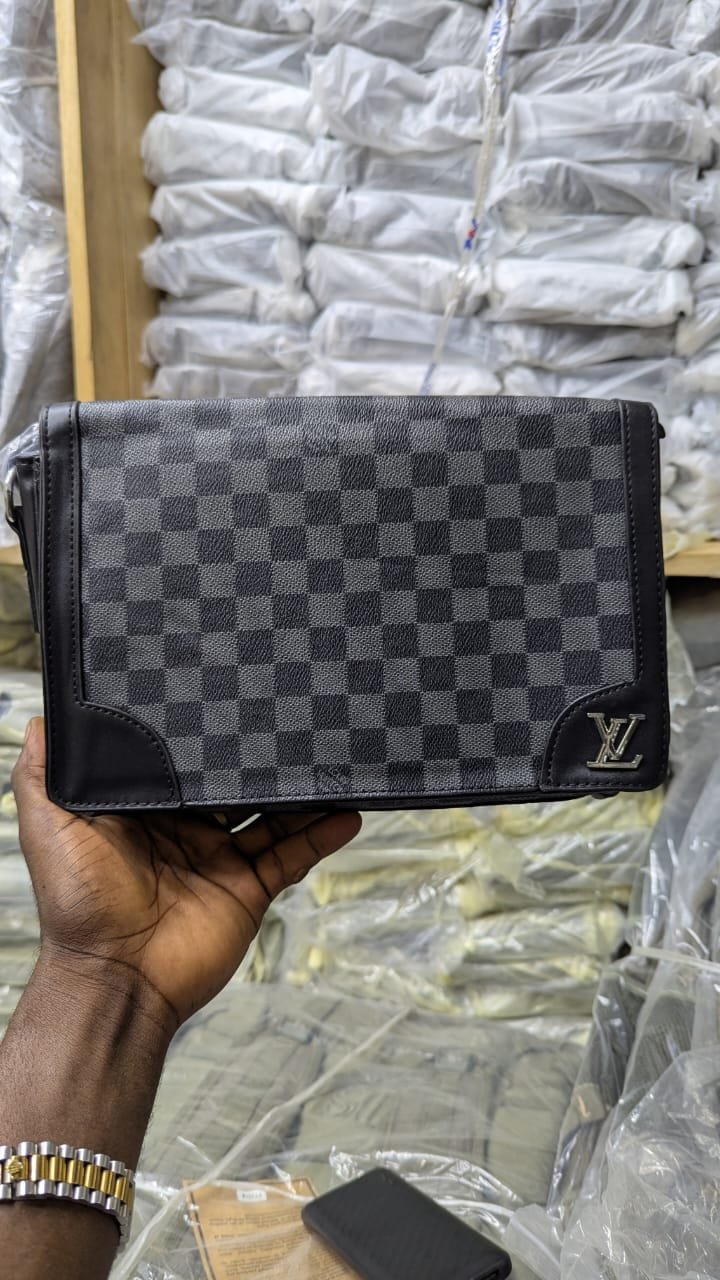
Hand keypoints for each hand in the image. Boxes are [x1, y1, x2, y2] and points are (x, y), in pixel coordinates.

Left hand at [12, 719, 360, 1036]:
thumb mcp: (51, 829)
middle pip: (232, 784)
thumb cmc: (78, 907)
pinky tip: (346, 814)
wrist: (115, 978)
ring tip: (331, 760)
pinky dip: (321, 836)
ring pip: (271, 815)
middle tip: (289, 720)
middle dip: (258, 757)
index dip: (202, 736)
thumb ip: (43, 776)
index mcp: (144, 812)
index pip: (179, 763)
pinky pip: (291, 857)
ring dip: (301, 792)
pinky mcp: (248, 890)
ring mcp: (220, 861)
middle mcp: (185, 831)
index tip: (229, 700)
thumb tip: (37, 719)